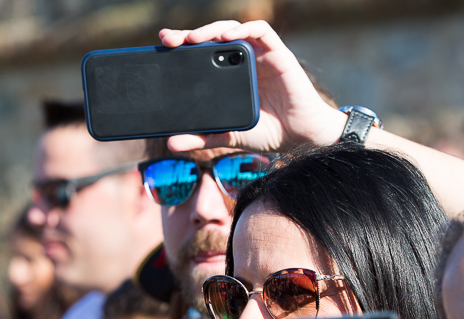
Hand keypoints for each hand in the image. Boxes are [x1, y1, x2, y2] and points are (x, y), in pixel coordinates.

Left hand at [159, 20, 345, 153]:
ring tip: (194, 38)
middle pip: (213, 36)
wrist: (300, 138)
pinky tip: (227, 37)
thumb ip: (202, 138)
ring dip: (212, 29)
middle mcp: (243, 61)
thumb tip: (172, 144)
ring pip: (234, 28)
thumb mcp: (228, 137)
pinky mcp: (278, 53)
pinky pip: (261, 31)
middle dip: (190, 34)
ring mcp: (260, 55)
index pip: (202, 52)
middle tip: (171, 40)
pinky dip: (244, 29)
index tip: (164, 45)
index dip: (183, 44)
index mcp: (228, 75)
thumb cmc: (267, 133)